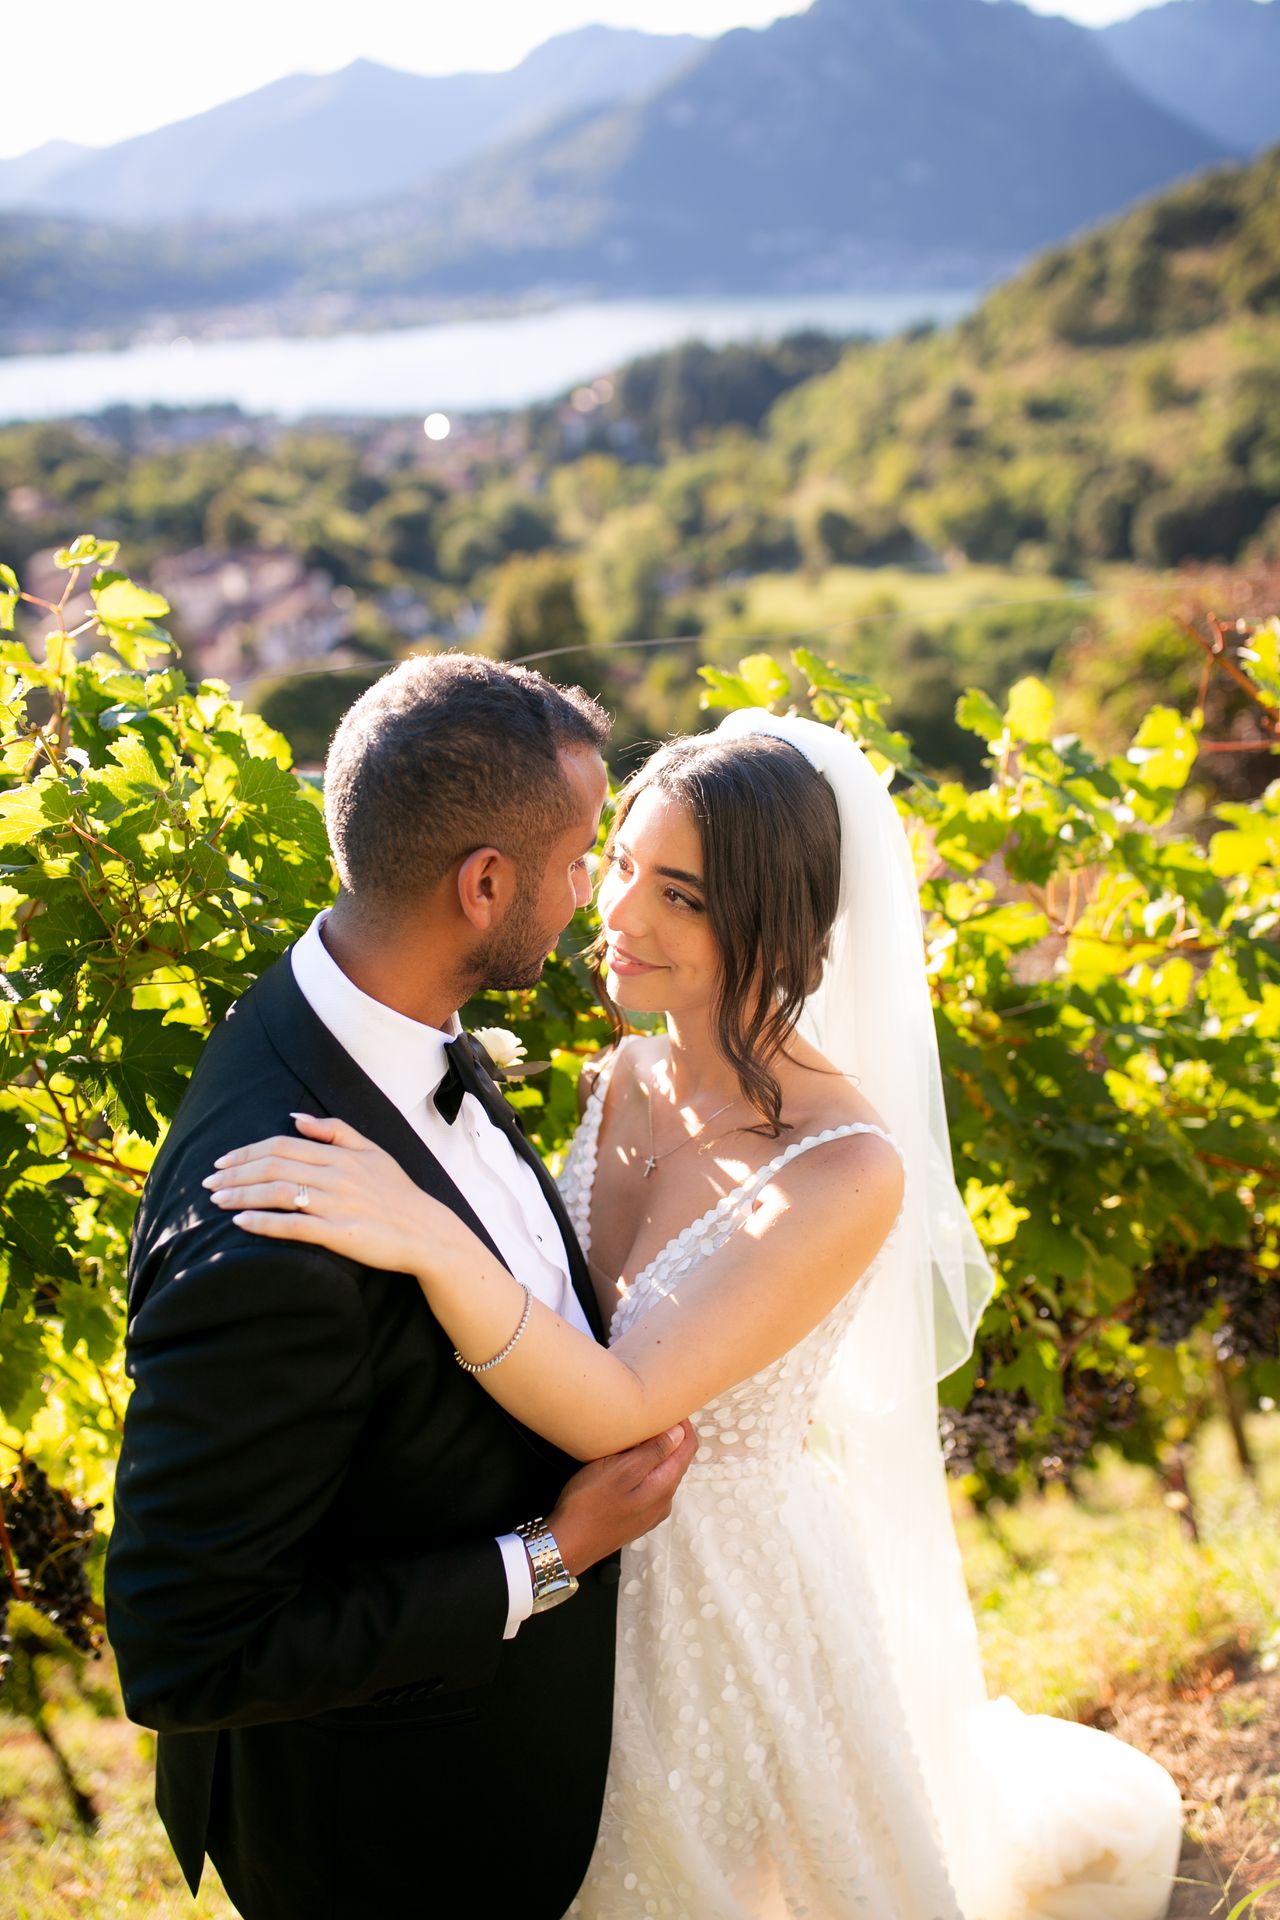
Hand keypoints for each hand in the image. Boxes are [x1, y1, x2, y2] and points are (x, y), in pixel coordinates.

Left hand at [203, 1114, 470, 1278]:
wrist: (427, 1232)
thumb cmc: (398, 1193)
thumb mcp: (373, 1151)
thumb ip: (335, 1130)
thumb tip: (295, 1117)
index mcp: (342, 1154)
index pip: (283, 1144)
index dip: (247, 1151)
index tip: (221, 1162)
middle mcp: (337, 1175)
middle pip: (274, 1166)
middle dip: (235, 1173)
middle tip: (206, 1183)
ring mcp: (339, 1205)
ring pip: (279, 1193)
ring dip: (241, 1195)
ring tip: (215, 1202)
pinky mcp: (341, 1235)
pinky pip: (295, 1226)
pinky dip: (264, 1223)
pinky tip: (241, 1222)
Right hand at [547, 1420, 698, 1574]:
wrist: (568, 1544)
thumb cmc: (590, 1504)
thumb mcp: (621, 1470)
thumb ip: (654, 1452)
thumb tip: (679, 1432)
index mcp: (664, 1486)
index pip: (688, 1448)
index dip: (682, 1424)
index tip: (666, 1408)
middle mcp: (664, 1501)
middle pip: (677, 1460)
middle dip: (669, 1437)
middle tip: (648, 1418)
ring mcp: (651, 1512)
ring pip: (662, 1473)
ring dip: (654, 1453)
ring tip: (634, 1437)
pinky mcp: (636, 1517)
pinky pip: (649, 1485)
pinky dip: (643, 1469)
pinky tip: (624, 1464)